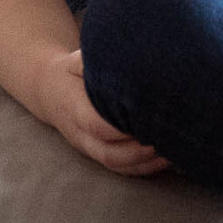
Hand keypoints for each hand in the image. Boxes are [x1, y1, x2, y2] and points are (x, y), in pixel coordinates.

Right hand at [36, 49, 169, 175]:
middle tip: (166, 139)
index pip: (97, 125)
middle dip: (138, 152)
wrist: (49, 90)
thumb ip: (92, 61)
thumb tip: (119, 55)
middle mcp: (81, 135)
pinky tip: (165, 158)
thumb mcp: (75, 60)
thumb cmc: (69, 72)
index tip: (147, 119)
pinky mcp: (98, 153)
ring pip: (116, 164)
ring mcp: (89, 148)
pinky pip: (120, 167)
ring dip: (145, 163)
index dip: (121, 128)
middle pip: (109, 153)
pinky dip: (143, 168)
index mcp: (75, 110)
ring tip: (172, 152)